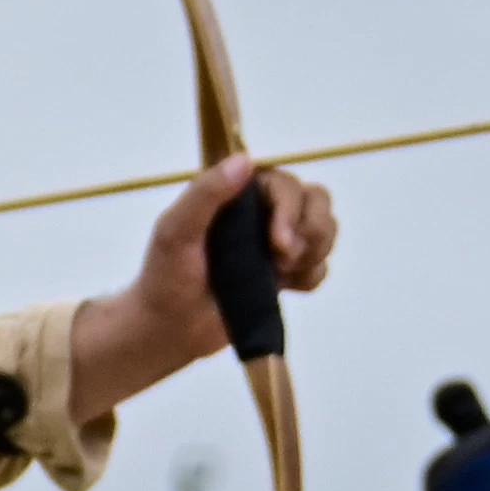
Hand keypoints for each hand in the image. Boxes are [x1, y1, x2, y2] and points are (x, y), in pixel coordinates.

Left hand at [70, 157, 340, 412]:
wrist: (171, 331)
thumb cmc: (166, 278)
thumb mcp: (175, 232)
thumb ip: (206, 195)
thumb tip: (245, 160)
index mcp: (234, 195)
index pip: (284, 183)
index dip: (291, 209)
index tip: (278, 242)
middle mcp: (258, 213)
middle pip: (315, 200)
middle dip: (311, 229)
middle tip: (283, 259)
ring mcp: (274, 244)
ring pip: (323, 230)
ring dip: (314, 251)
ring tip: (282, 273)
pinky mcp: (283, 274)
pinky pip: (320, 266)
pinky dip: (312, 276)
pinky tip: (286, 288)